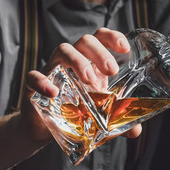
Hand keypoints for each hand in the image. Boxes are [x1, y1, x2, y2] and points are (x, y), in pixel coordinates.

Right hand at [22, 28, 141, 143]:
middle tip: (112, 71)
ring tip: (89, 80)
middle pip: (85, 41)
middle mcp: (72, 61)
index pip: (100, 38)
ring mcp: (53, 70)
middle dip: (100, 51)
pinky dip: (43, 81)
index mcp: (91, 63)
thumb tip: (136, 131)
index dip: (112, 37)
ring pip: (63, 50)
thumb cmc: (74, 112)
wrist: (45, 128)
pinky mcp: (34, 85)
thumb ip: (118, 120)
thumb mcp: (100, 114)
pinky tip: (54, 92)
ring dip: (78, 61)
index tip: (124, 48)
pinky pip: (34, 76)